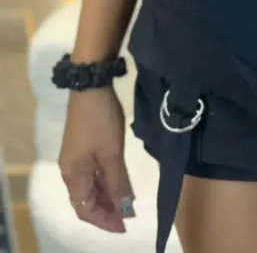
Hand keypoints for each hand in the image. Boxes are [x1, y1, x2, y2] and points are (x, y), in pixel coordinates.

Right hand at [58, 86, 134, 232]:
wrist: (91, 87)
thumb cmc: (100, 122)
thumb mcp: (112, 153)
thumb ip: (118, 182)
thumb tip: (126, 208)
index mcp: (73, 175)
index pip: (85, 210)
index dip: (104, 220)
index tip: (125, 225)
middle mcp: (71, 170)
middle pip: (87, 199)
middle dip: (107, 210)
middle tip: (129, 215)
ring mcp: (76, 157)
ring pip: (91, 186)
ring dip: (108, 196)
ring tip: (128, 202)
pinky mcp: (84, 146)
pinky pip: (94, 172)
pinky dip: (107, 181)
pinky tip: (121, 182)